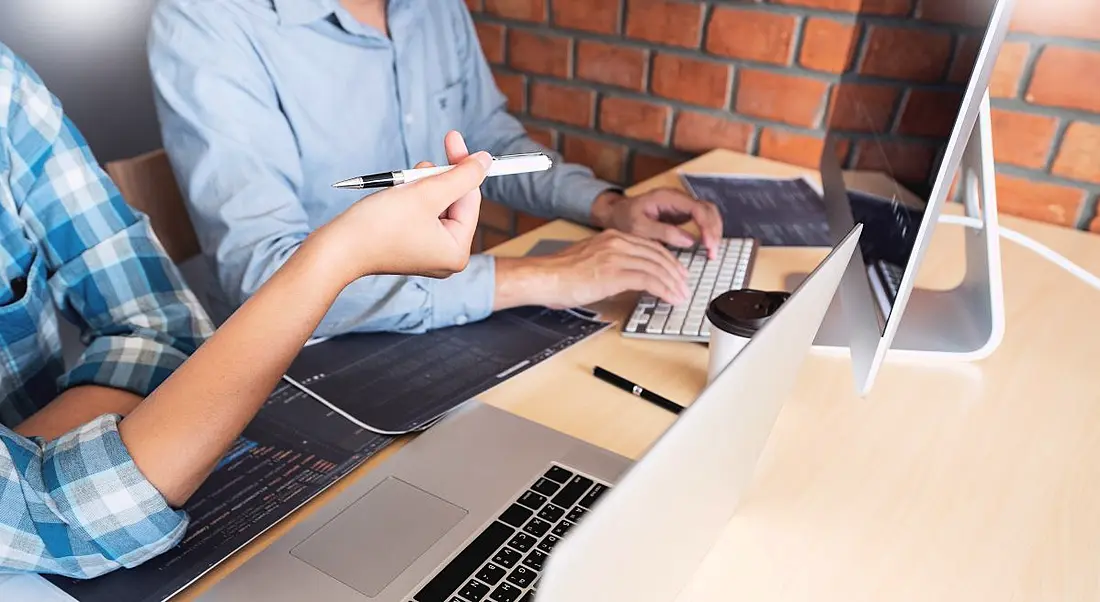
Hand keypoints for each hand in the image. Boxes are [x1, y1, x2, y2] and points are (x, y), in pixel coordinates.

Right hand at [311, 131, 489, 284]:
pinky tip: (396, 195)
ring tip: (402, 186)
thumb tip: (486, 161)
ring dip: (421, 186)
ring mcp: (427, 252)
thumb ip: (461, 176)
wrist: (336, 249)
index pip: (469, 198)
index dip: (461, 167)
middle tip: (420, 167)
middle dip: (436, 179)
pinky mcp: (409, 245)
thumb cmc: (378, 225)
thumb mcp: (426, 193)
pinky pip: (421, 214)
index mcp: (456, 252)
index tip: (454, 138)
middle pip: (454, 202)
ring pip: (436, 204)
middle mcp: (446, 256)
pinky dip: (411, 198)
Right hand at [497, 230, 690, 309]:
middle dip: (675, 272)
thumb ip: (612, 263)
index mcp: (612, 237)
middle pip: (658, 255)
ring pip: (657, 267)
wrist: (546, 277)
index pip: (650, 246)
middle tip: (684, 285)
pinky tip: (670, 297)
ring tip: (681, 295)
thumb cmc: (561, 274)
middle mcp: (617, 242)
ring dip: (673, 283)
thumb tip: (628, 277)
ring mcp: (617, 256)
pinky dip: (664, 290)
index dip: (668, 260)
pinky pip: (649, 280)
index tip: (677, 272)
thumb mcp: (591, 260)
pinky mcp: (615, 273)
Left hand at [590, 188, 722, 258]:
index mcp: (667, 197)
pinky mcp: (682, 214)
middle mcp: (678, 198)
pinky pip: (702, 220)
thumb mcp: (639, 228)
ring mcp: (681, 205)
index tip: (709, 245)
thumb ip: (663, 232)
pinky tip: (707, 246)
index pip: (698, 208)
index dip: (707, 227)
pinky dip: (708, 232)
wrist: (616, 214)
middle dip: (714, 231)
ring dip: (714, 232)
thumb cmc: (624, 219)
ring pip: (708, 214)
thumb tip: (689, 240)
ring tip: (712, 252)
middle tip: (713, 252)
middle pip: (708, 209)